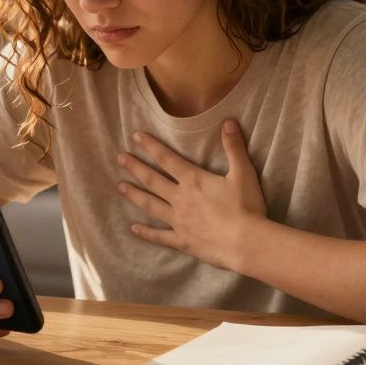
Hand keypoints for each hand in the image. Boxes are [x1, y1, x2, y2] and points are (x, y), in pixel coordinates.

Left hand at [116, 118, 267, 271]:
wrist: (246, 243)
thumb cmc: (246, 208)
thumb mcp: (243, 173)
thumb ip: (233, 147)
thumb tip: (228, 121)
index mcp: (193, 180)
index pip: (166, 158)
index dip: (150, 146)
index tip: (135, 136)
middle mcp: (180, 198)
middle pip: (152, 180)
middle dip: (135, 167)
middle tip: (119, 158)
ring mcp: (178, 221)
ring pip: (150, 205)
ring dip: (134, 195)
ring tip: (119, 187)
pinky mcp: (182, 241)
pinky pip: (159, 236)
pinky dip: (146, 233)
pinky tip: (133, 229)